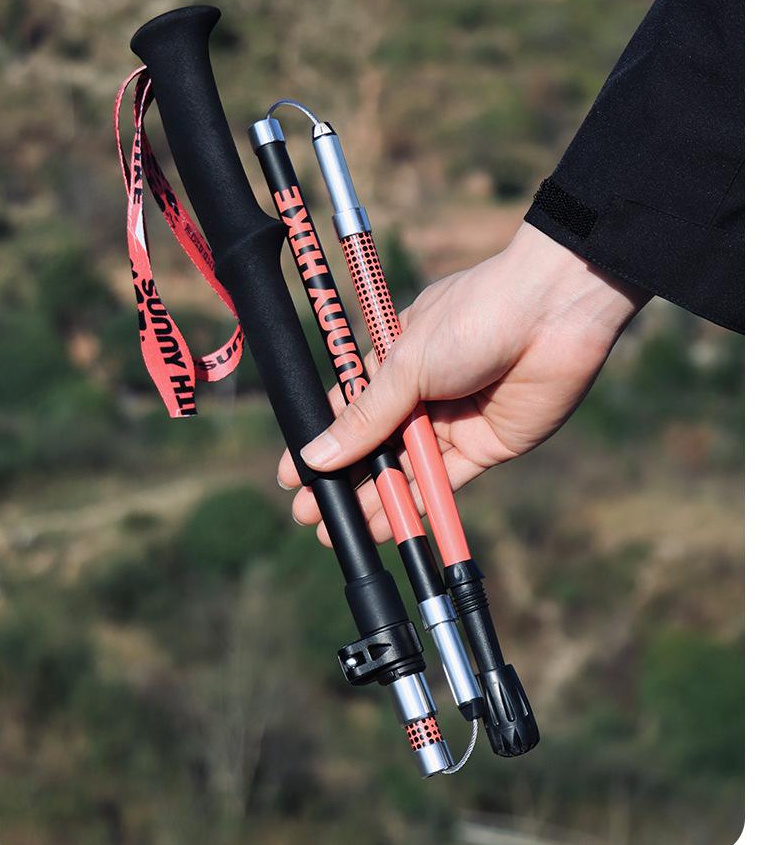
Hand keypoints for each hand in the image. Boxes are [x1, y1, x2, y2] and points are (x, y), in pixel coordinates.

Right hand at [277, 221, 648, 545]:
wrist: (552, 312)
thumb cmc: (473, 317)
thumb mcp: (405, 364)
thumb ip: (365, 417)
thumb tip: (315, 455)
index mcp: (395, 358)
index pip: (349, 407)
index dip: (322, 441)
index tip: (291, 475)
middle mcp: (422, 391)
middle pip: (377, 446)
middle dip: (344, 480)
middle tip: (311, 515)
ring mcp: (454, 420)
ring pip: (408, 470)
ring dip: (377, 501)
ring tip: (341, 532)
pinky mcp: (487, 444)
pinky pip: (447, 482)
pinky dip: (420, 505)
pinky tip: (390, 527)